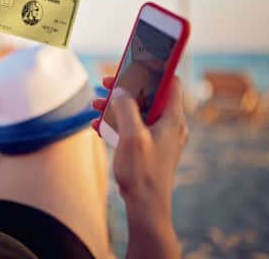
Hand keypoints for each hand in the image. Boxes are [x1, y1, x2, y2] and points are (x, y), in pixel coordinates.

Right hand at [92, 77, 187, 207]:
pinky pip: (133, 126)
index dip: (154, 69)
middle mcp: (169, 124)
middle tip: (106, 83)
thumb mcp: (131, 136)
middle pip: (149, 94)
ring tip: (96, 105)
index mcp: (172, 118)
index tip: (136, 61)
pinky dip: (117, 122)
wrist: (146, 206)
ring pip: (139, 110)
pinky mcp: (150, 146)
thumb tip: (120, 91)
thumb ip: (126, 108)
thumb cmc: (143, 173)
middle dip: (126, 87)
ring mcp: (160, 136)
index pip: (171, 82)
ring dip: (117, 105)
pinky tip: (98, 126)